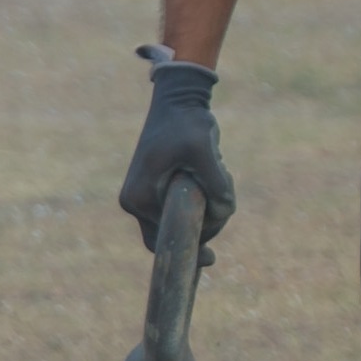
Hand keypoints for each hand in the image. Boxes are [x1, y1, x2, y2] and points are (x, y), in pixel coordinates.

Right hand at [118, 44, 234, 253]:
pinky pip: (181, 209)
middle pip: (173, 234)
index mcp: (138, 198)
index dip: (190, 251)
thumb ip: (217, 185)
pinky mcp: (156, 189)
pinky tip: (215, 174)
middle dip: (205, 223)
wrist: (179, 99)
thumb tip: (224, 212)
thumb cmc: (188, 122)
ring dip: (207, 207)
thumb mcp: (205, 151)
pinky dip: (201, 199)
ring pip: (182, 221)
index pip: (164, 240)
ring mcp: (145, 196)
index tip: (211, 261)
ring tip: (221, 174)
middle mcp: (135, 201)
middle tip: (225, 197)